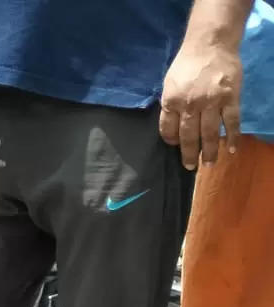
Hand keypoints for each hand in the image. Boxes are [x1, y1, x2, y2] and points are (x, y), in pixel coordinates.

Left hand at [160, 40, 241, 168]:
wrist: (210, 44)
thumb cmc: (186, 64)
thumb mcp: (169, 84)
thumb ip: (170, 104)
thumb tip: (171, 125)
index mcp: (171, 101)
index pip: (168, 129)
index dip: (171, 141)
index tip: (175, 147)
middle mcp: (190, 105)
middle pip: (189, 136)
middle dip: (189, 154)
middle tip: (191, 167)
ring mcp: (212, 102)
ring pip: (210, 133)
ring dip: (210, 151)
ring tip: (209, 164)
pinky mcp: (230, 98)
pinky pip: (231, 122)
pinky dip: (232, 137)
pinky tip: (231, 149)